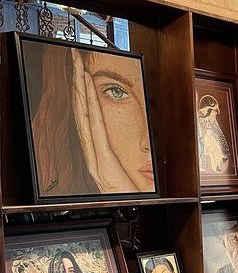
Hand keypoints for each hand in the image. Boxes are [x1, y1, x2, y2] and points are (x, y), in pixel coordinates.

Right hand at [72, 51, 137, 192]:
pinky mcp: (100, 157)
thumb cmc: (130, 196)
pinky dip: (88, 104)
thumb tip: (128, 147)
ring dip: (79, 90)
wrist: (130, 211)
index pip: (87, 118)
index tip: (79, 75)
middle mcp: (90, 150)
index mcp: (96, 152)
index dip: (82, 96)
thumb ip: (123, 157)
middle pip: (80, 112)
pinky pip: (92, 126)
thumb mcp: (126, 170)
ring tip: (77, 68)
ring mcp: (93, 153)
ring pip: (83, 115)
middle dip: (76, 86)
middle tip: (72, 61)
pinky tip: (86, 88)